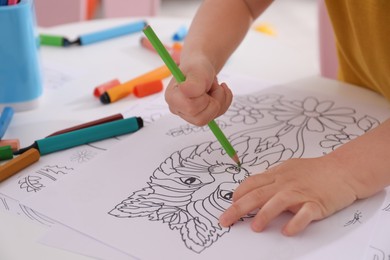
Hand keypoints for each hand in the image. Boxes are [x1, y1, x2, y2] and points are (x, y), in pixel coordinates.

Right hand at [165, 56, 232, 125]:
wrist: (201, 67)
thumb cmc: (197, 67)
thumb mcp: (197, 71)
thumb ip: (193, 82)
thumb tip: (186, 91)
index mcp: (172, 98)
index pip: (191, 108)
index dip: (203, 98)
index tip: (202, 85)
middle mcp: (178, 109)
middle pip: (201, 119)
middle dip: (214, 99)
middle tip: (211, 85)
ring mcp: (189, 115)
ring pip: (211, 118)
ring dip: (220, 99)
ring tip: (213, 87)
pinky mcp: (201, 116)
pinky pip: (218, 115)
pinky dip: (224, 101)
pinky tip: (217, 92)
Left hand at [219, 156, 358, 235]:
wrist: (343, 169)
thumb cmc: (315, 170)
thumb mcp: (288, 169)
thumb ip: (272, 179)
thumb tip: (254, 189)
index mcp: (277, 175)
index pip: (252, 183)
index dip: (238, 194)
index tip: (230, 204)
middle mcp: (286, 183)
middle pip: (257, 194)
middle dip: (238, 208)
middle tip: (225, 220)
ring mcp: (301, 193)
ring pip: (278, 202)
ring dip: (265, 215)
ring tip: (254, 227)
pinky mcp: (317, 203)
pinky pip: (305, 213)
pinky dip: (296, 223)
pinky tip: (287, 231)